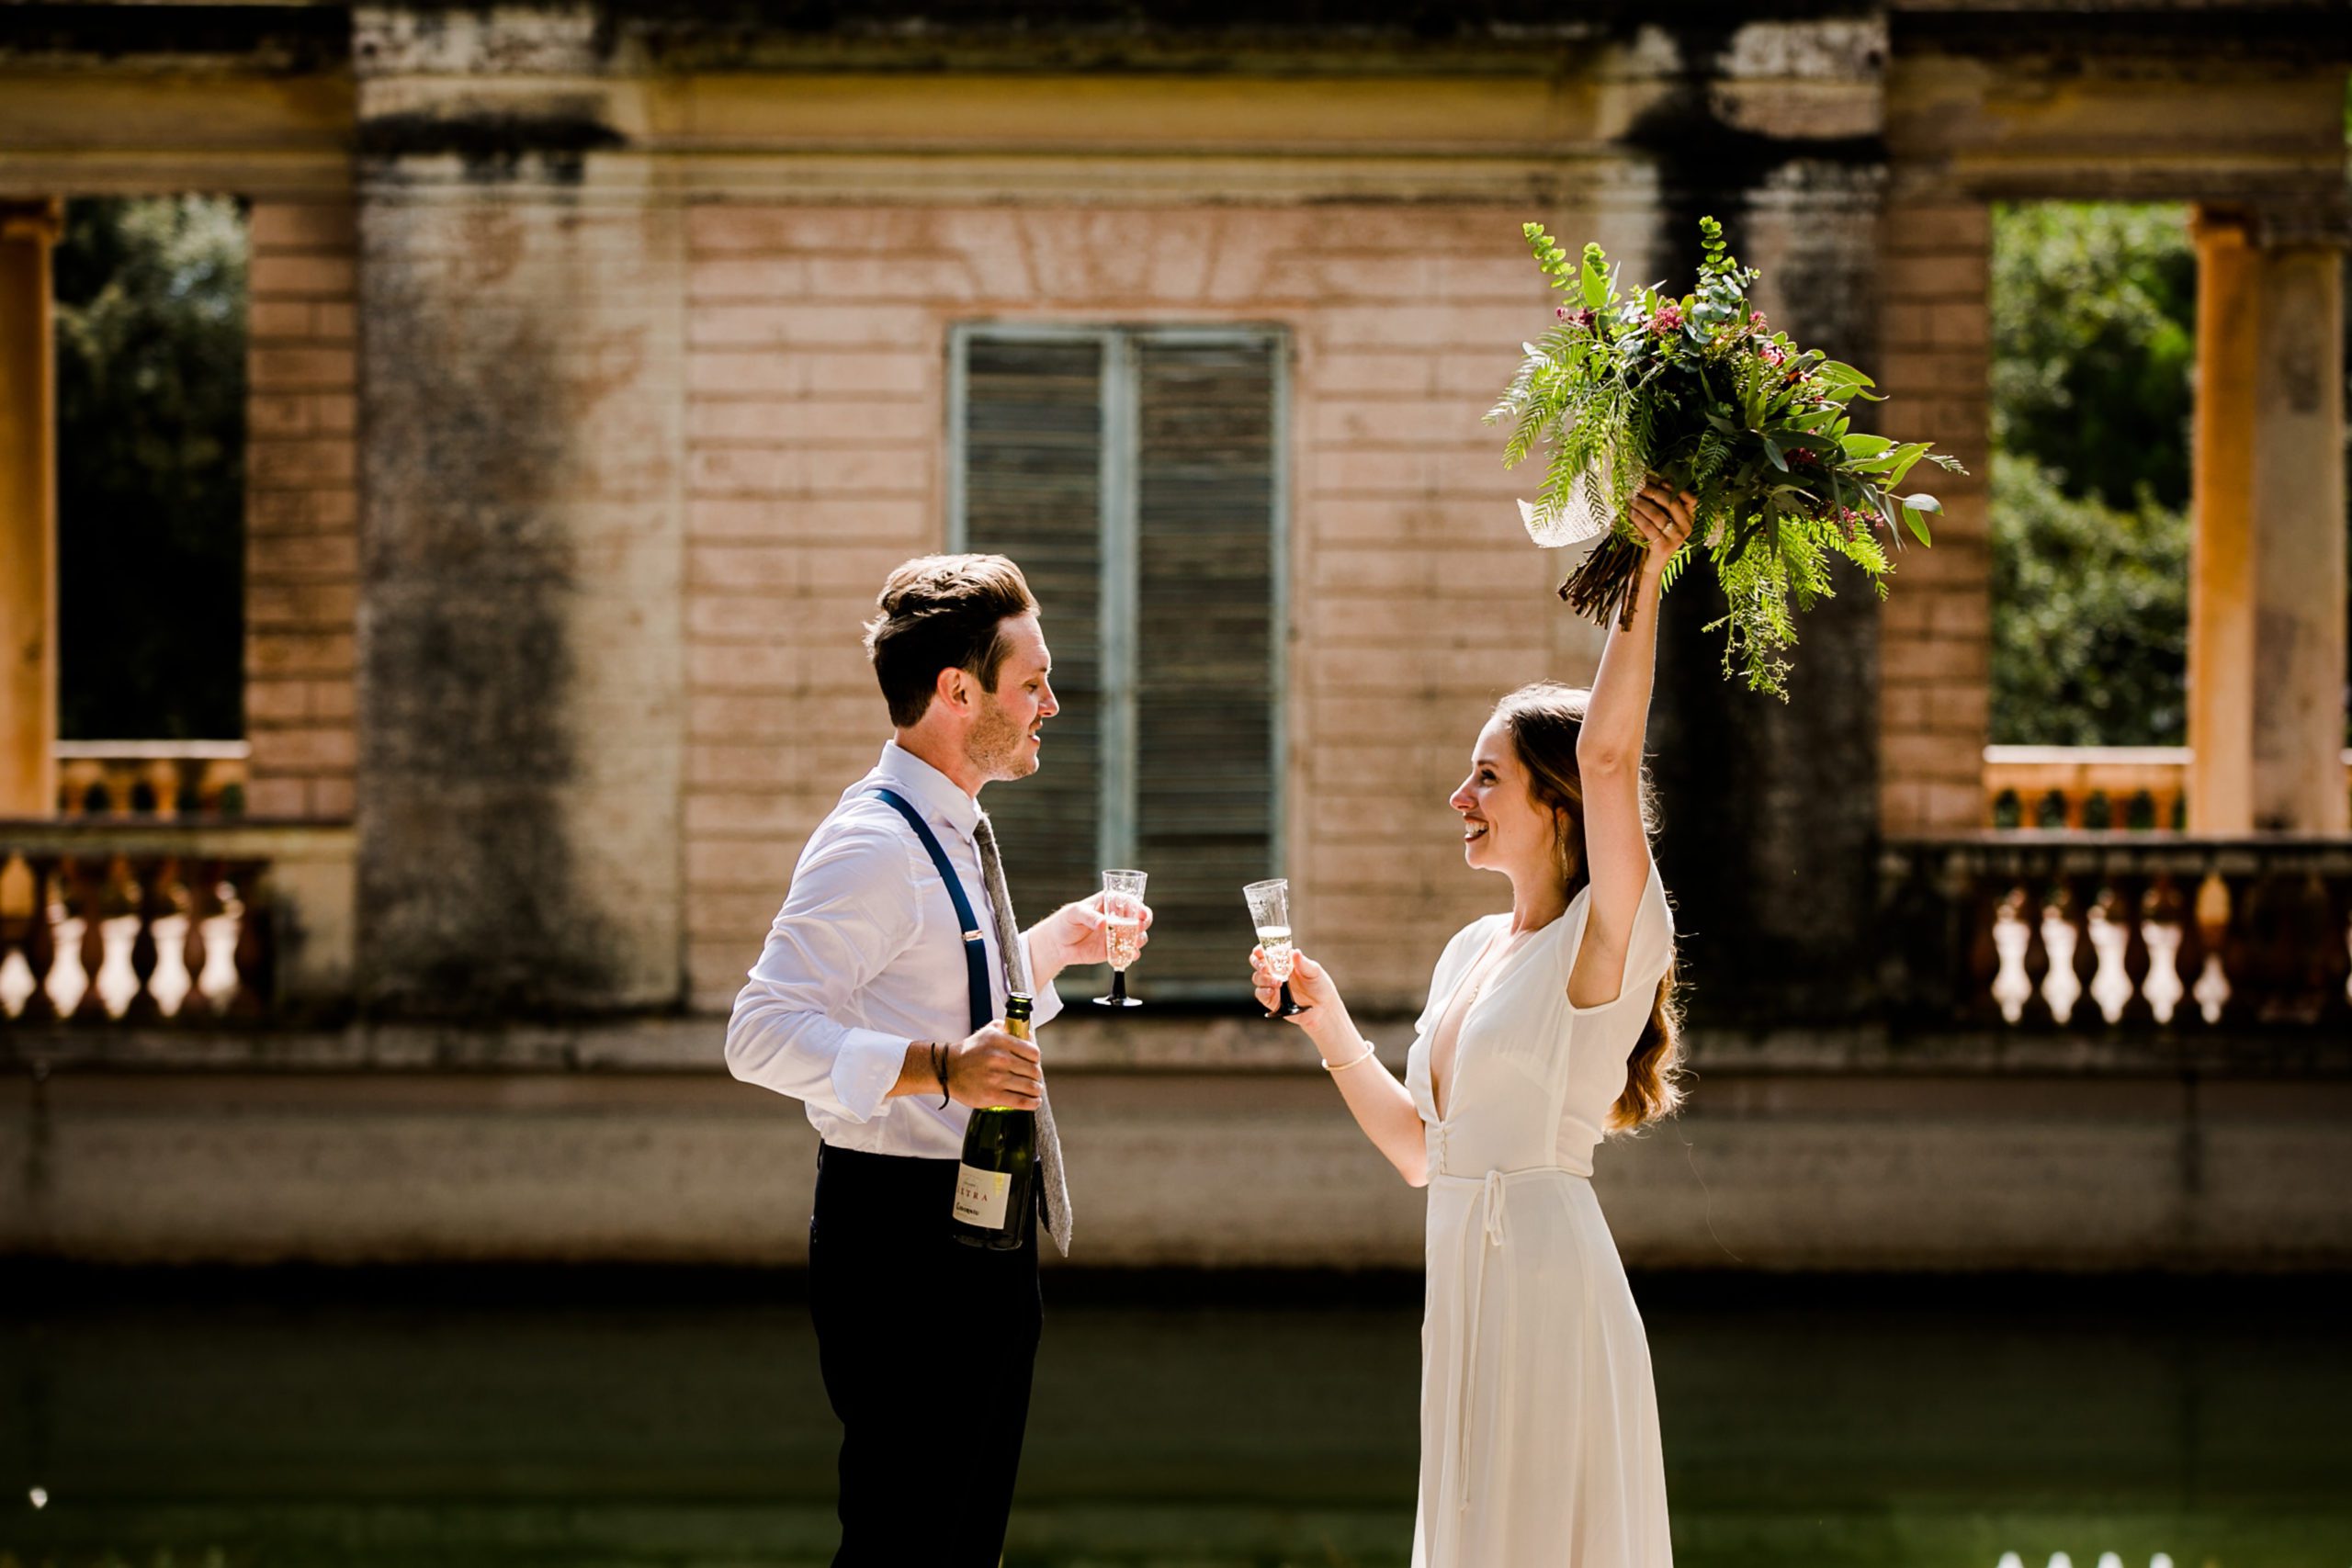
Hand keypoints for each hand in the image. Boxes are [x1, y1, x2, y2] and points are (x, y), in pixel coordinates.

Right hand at [945, 1022, 1042, 1109]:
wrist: (947, 1069)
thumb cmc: (970, 1051)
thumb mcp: (988, 1031)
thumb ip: (1008, 1028)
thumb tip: (1028, 1034)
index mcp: (1001, 1041)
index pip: (1033, 1052)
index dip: (1036, 1059)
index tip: (1033, 1063)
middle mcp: (1000, 1059)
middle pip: (1033, 1071)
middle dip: (1036, 1076)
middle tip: (1033, 1078)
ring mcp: (996, 1078)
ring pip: (1030, 1087)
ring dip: (1036, 1090)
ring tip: (1035, 1091)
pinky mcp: (992, 1096)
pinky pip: (1020, 1101)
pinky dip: (1032, 1103)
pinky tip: (1034, 1102)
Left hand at [1033, 891, 1153, 971]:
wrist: (1057, 945)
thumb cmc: (1065, 922)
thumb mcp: (1074, 914)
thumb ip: (1089, 917)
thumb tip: (1104, 923)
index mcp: (1108, 902)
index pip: (1129, 901)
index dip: (1139, 907)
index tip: (1142, 914)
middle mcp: (1117, 917)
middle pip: (1139, 918)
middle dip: (1143, 924)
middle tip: (1138, 929)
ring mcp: (1117, 934)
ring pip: (1137, 935)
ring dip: (1140, 940)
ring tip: (1134, 944)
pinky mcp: (1114, 949)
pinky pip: (1128, 952)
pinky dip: (1132, 954)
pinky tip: (1130, 955)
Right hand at [1250, 945, 1343, 1029]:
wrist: (1324, 1008)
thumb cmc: (1320, 986)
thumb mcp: (1315, 972)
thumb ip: (1304, 963)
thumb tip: (1295, 952)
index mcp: (1285, 961)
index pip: (1267, 952)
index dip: (1261, 949)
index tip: (1260, 950)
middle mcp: (1276, 972)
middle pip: (1258, 964)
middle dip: (1257, 963)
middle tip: (1265, 967)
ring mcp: (1273, 986)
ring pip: (1258, 978)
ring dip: (1264, 979)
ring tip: (1278, 982)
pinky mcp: (1272, 1000)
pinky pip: (1260, 994)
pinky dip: (1263, 992)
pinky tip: (1272, 991)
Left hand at [1630, 480, 1695, 576]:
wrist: (1649, 566)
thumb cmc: (1653, 537)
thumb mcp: (1660, 518)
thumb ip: (1659, 502)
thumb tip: (1649, 478)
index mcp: (1689, 518)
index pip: (1689, 497)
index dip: (1672, 486)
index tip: (1655, 479)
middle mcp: (1687, 527)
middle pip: (1671, 503)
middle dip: (1653, 492)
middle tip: (1638, 487)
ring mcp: (1676, 538)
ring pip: (1658, 515)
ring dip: (1642, 504)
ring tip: (1630, 499)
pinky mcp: (1664, 547)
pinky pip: (1649, 528)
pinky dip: (1637, 518)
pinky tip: (1629, 513)